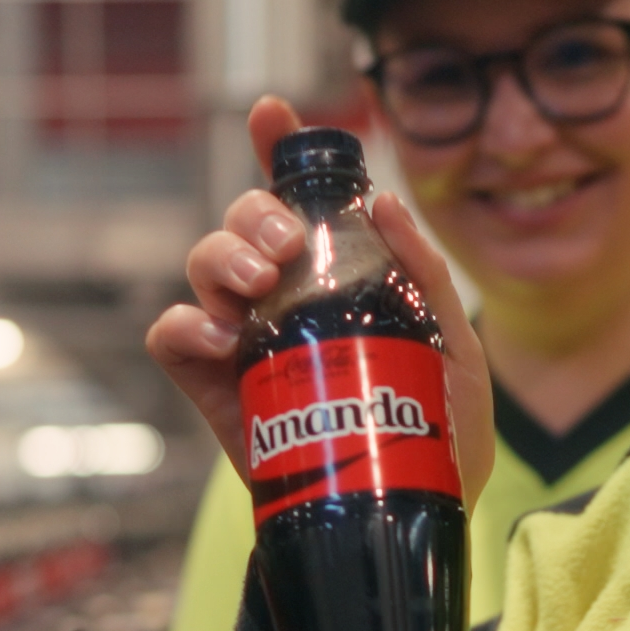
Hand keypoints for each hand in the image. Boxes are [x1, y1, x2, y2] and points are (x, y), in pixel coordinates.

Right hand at [144, 96, 497, 500]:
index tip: (272, 113)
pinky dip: (188, 325)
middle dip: (254, 212)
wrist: (407, 517)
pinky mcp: (216, 387)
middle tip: (287, 245)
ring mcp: (245, 337)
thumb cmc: (435, 432)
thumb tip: (390, 203)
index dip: (279, 145)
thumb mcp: (456, 350)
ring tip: (259, 286)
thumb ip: (428, 279)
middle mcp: (284, 294)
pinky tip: (228, 339)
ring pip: (204, 265)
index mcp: (340, 272)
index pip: (303, 195)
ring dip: (222, 257)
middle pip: (242, 220)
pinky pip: (173, 336)